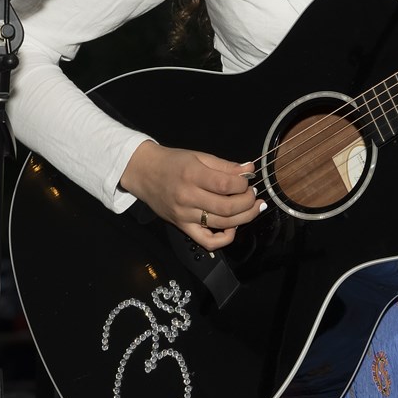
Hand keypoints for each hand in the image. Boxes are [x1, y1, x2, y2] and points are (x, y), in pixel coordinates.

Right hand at [118, 140, 260, 251]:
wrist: (143, 172)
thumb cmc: (172, 162)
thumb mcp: (198, 156)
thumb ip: (225, 165)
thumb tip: (250, 169)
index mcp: (192, 175)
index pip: (226, 185)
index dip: (243, 184)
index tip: (247, 180)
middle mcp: (187, 197)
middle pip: (227, 207)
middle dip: (248, 202)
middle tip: (254, 195)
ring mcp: (184, 215)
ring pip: (222, 224)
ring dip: (244, 217)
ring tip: (252, 208)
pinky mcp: (182, 227)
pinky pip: (206, 241)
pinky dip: (224, 239)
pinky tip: (233, 227)